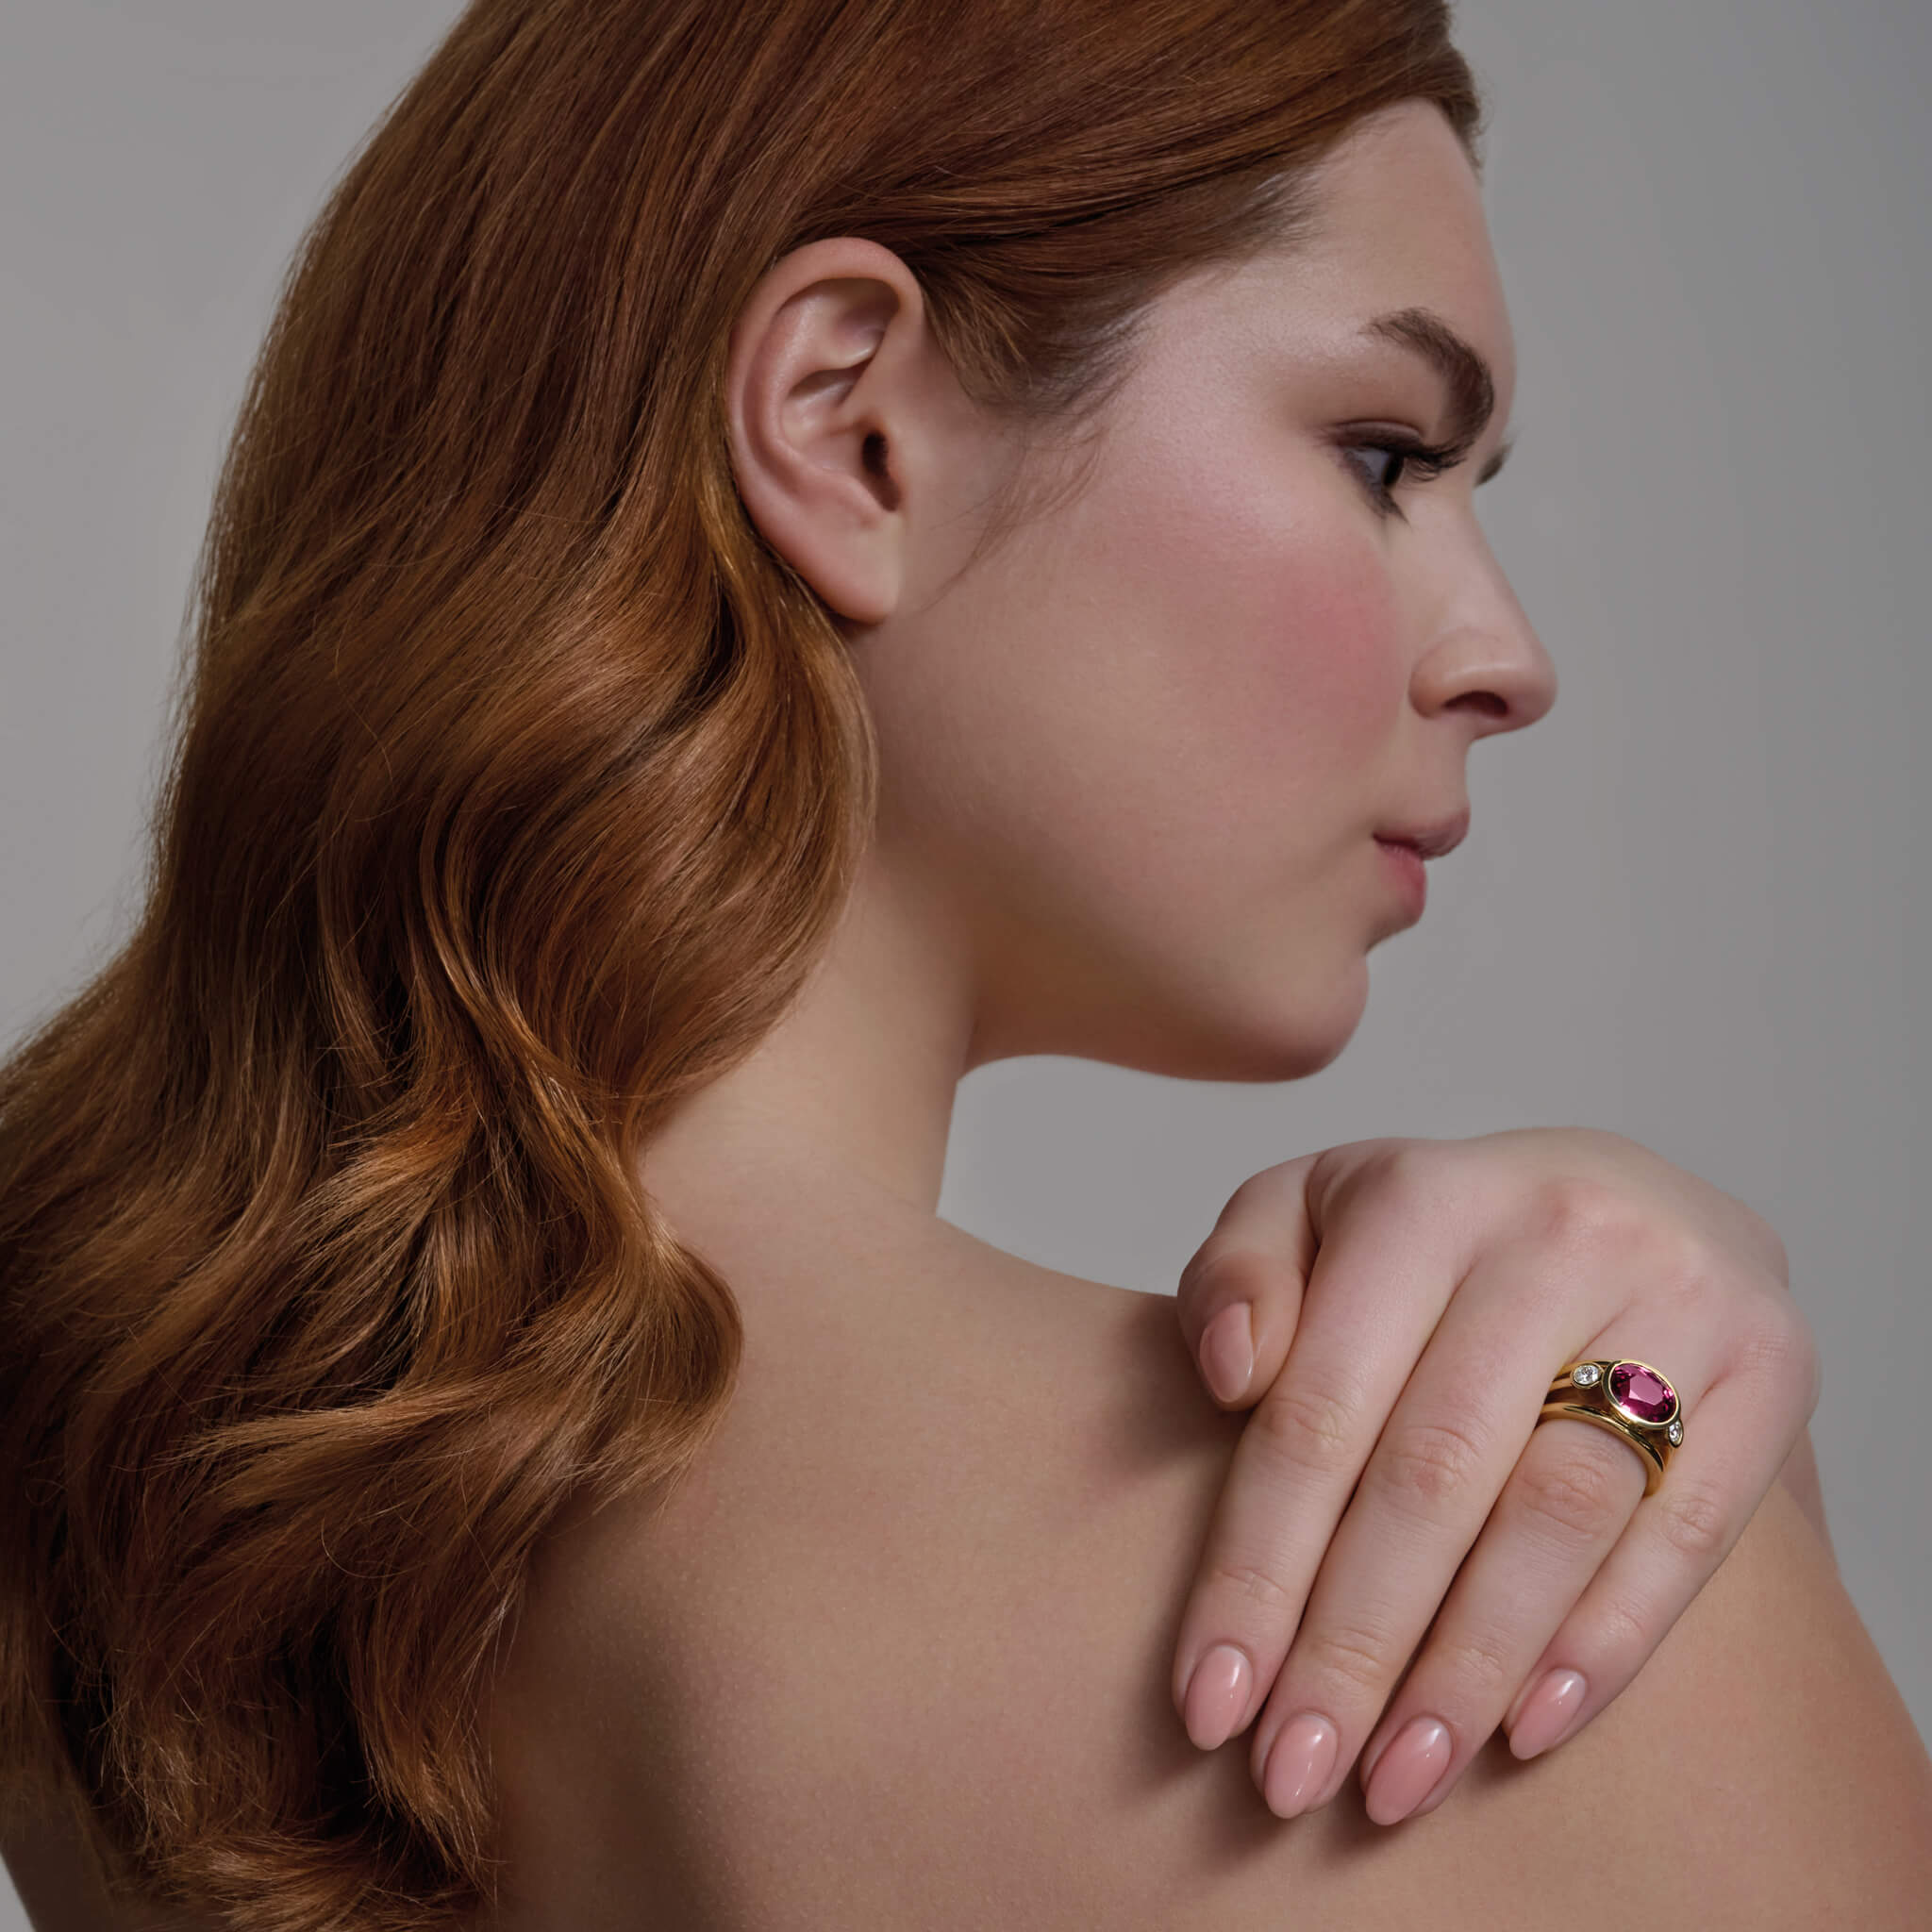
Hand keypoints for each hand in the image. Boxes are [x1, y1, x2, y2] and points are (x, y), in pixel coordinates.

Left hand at [1167, 1128, 1819, 1826]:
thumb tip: (1228, 1372)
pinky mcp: (1768, 1365)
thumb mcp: (1306, 1211)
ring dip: (1468, 1669)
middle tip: (1291, 1775)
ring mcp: (1673, 1295)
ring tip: (1394, 1782)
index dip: (1255, 1568)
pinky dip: (1603, 1642)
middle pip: (1432, 1476)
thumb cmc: (1431, 1233)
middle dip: (1352, 1648)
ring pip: (1556, 1514)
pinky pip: (1685, 1529)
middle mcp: (1550, 1233)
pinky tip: (1526, 1731)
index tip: (1209, 1701)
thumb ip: (1237, 1275)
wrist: (1622, 1194)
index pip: (1316, 1412)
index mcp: (1418, 1196)